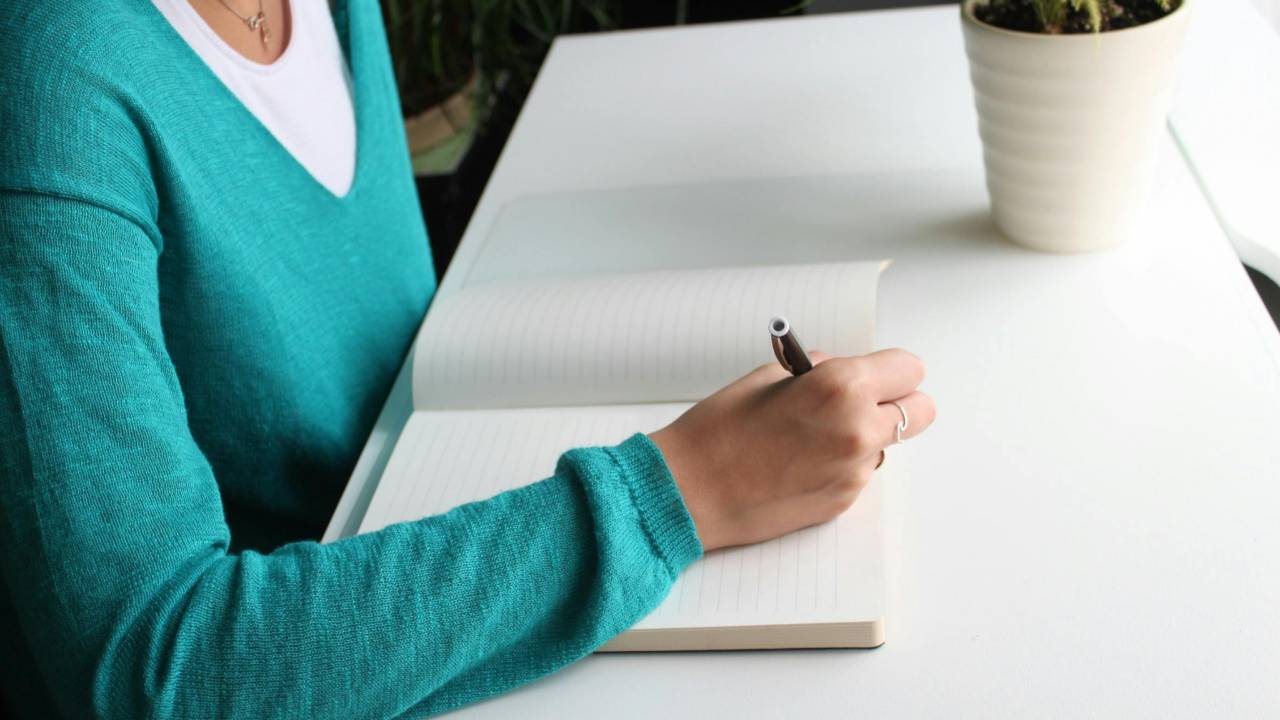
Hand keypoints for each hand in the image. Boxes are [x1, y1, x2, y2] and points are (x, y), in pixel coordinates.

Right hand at [649, 350, 933, 551]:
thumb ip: (818, 372)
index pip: (908, 368)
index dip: (889, 369)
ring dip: (864, 436)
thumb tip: (841, 373)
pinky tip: (798, 464)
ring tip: (811, 438)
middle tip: (862, 402)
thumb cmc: (718, 430)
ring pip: (886, 445)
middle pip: (921, 411)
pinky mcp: (843, 503)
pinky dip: (839, 465)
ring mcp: (854, 472)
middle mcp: (858, 430)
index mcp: (841, 387)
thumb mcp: (768, 378)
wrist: (689, 491)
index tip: (874, 372)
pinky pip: (858, 473)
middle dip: (896, 403)